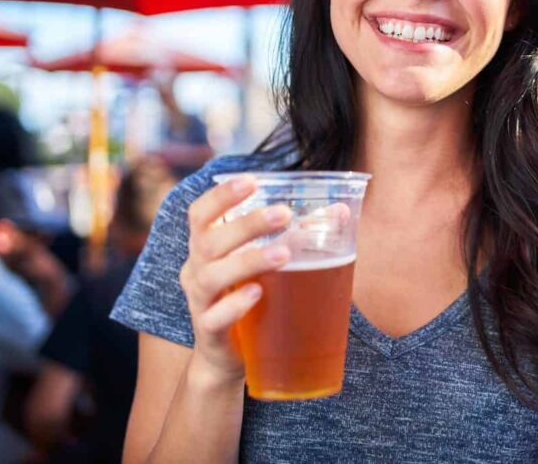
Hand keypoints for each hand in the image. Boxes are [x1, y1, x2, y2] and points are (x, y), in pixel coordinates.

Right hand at [179, 175, 292, 381]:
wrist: (227, 357)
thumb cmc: (248, 296)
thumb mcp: (263, 265)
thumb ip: (296, 235)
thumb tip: (341, 211)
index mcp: (206, 247)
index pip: (200, 214)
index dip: (221, 196)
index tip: (250, 180)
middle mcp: (195, 270)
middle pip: (210, 241)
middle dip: (248, 224)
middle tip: (284, 213)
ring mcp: (200, 302)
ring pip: (213, 276)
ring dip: (249, 260)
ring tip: (283, 253)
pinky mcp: (209, 333)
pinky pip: (215, 317)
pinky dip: (236, 305)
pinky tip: (258, 294)